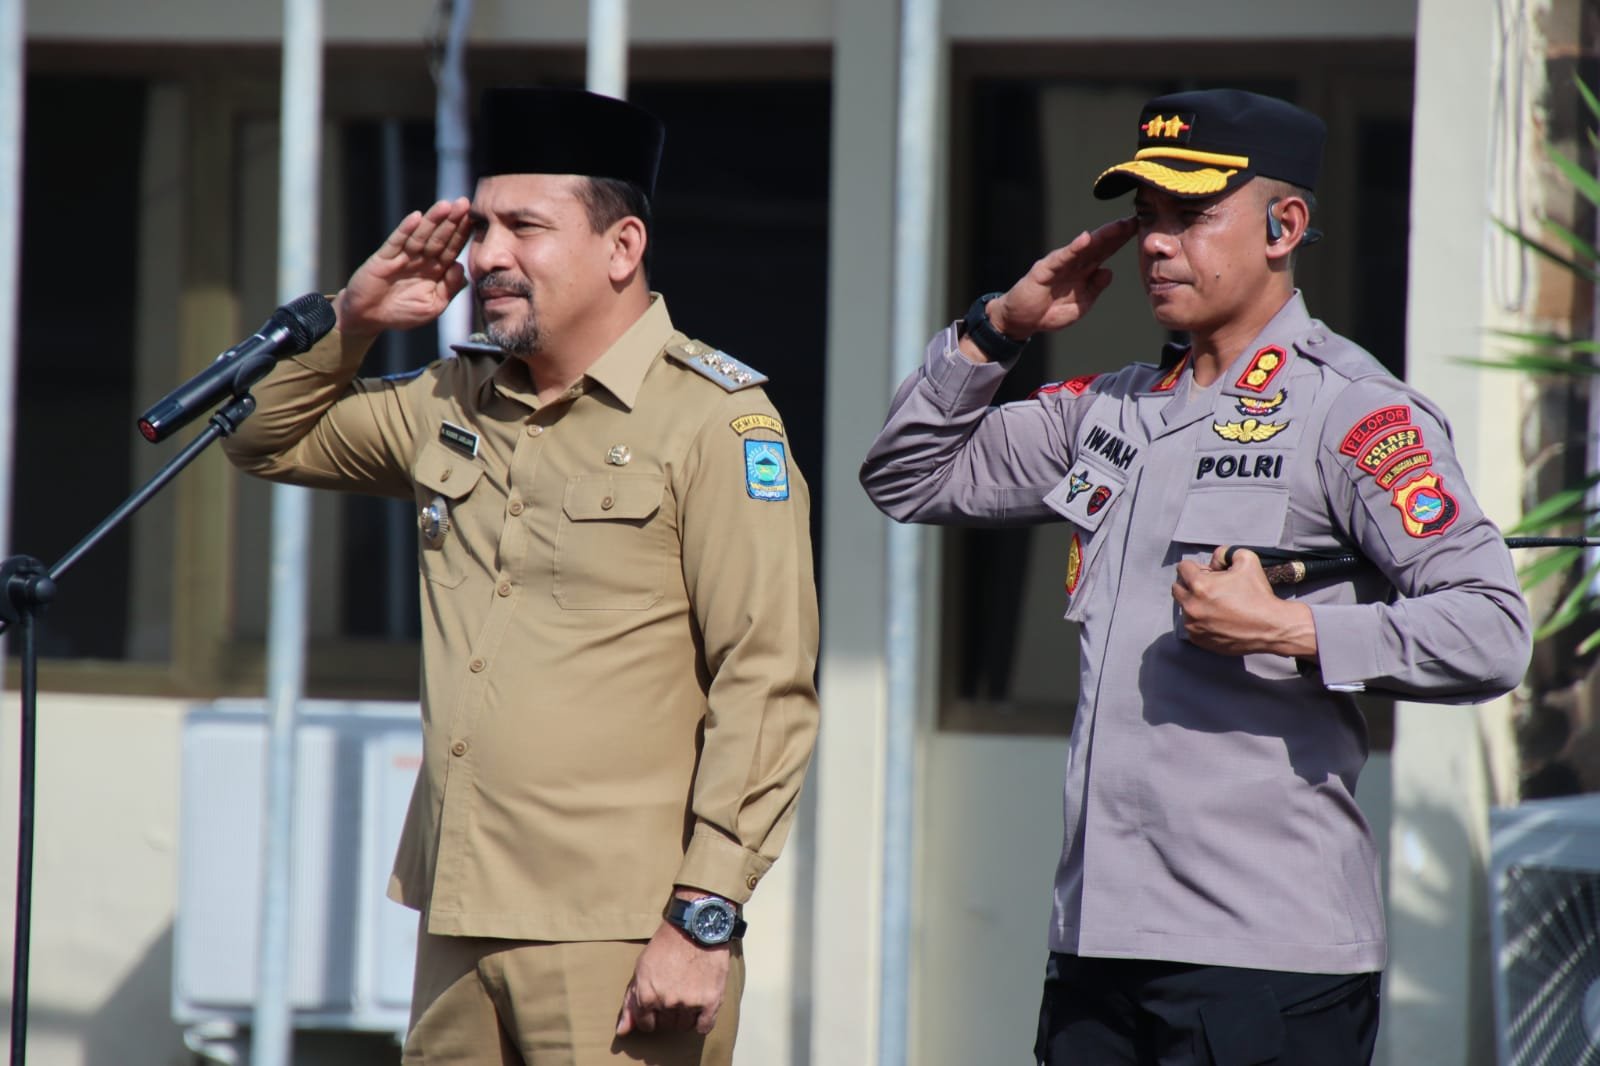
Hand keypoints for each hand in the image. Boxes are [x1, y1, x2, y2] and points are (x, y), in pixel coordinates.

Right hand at [335, 197, 472, 339]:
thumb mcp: (433, 306)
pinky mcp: (384, 258)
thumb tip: (461, 267)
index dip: (462, 234)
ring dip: (432, 220)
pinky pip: (396, 242)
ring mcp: (402, 257)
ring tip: (445, 206)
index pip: (452, 248)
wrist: (369, 319)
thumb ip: (449, 289)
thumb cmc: (402, 313)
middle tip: (464, 203)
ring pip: (420, 235)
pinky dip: (406, 229)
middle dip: (452, 221)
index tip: (475, 219)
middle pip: (439, 237)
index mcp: (435, 270)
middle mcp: (421, 259)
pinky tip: (416, 217)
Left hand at [615, 919, 730, 1036]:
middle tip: (674, 994)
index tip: (657, 1006)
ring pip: (684, 1026)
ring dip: (684, 1017)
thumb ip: (631, 1003)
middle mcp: (667, 1002)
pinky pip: (704, 1027)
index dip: (650, 1016)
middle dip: (667, 1014)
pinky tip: (700, 1010)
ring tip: (687, 996)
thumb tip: (622, 1032)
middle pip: (666, 1026)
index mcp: (647, 996)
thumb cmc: (666, 946)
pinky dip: (702, 1023)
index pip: (646, 1024)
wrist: (696, 927)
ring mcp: (690, 1003)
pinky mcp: (710, 1000)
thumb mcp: (641, 969)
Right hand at [986, 216, 1137, 338]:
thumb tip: (1109, 271)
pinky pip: (1061, 258)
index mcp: (1083, 272)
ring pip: (1083, 248)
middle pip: (1098, 245)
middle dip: (1116, 233)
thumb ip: (1094, 289)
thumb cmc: (1050, 312)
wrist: (1022, 321)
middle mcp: (1073, 264)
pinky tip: (1086, 238)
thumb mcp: (1080, 306)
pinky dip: (1073, 248)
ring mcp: (1059, 265)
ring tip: (1118, 226)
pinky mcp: (1044, 270)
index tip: (1139, 229)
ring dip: (1101, 236)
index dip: (1121, 241)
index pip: (1105, 252)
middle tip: (1135, 220)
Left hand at [1172, 547, 1317, 658]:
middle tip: (1211, 587)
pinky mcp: (1199, 640)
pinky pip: (1191, 625)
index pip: (1182, 568)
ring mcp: (1193, 625)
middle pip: (1178, 588)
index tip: (1209, 573)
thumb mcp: (1247, 560)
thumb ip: (1225, 552)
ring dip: (1195, 603)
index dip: (1197, 567)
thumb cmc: (1258, 594)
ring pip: (1184, 608)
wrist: (1270, 627)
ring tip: (1217, 604)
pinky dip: (1200, 620)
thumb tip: (1214, 560)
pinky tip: (1218, 618)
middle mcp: (1191, 606)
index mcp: (1199, 585)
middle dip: (1191, 584)